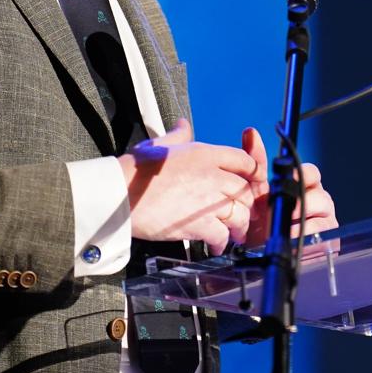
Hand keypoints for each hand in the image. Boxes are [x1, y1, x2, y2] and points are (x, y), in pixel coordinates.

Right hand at [117, 119, 257, 255]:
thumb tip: (184, 126)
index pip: (244, 160)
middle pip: (246, 190)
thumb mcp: (159, 144)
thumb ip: (178, 136)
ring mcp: (207, 200)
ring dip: (237, 227)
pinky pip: (222, 235)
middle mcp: (211, 175)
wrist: (119, 194)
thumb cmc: (135, 171)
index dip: (252, 174)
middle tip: (241, 214)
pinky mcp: (198, 223)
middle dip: (246, 205)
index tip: (249, 186)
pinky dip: (221, 243)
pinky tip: (215, 246)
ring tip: (232, 234)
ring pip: (239, 214)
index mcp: (204, 153)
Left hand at [241, 127, 337, 248]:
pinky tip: (292, 237)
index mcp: (305, 184)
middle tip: (282, 208)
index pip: (311, 172)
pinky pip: (324, 232)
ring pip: (323, 209)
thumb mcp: (255, 188)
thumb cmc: (261, 219)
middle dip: (300, 200)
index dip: (300, 176)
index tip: (286, 182)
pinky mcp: (329, 238)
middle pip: (320, 191)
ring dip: (301, 218)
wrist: (260, 251)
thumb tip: (250, 133)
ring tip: (283, 225)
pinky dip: (306, 234)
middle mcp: (319, 198)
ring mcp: (326, 218)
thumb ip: (255, 161)